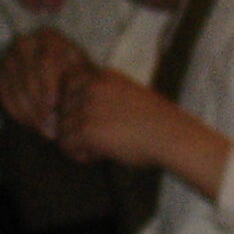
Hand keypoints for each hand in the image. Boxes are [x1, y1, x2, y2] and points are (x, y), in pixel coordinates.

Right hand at [0, 26, 91, 134]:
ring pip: (14, 88)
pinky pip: (4, 96)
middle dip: (39, 104)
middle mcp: (25, 44)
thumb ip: (80, 80)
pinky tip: (32, 126)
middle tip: (50, 124)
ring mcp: (9, 58)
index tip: (55, 106)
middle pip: (27, 77)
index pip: (44, 62)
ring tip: (45, 130)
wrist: (63, 82)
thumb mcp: (85, 75)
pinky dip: (18, 113)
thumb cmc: (80, 78)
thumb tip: (72, 92)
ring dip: (30, 113)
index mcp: (48, 38)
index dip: (48, 87)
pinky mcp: (0, 75)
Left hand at [57, 66, 230, 197]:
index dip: (72, 103)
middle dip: (72, 125)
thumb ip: (102, 96)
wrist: (172, 136)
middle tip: (92, 139)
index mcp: (103, 76)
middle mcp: (93, 86)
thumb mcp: (127, 95)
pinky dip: (79, 155)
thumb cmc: (157, 123)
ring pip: (62, 128)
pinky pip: (66, 145)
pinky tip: (97, 157)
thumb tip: (74, 112)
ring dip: (76, 142)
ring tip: (96, 150)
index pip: (67, 83)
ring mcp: (88, 107)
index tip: (88, 119)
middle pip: (61, 107)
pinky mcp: (88, 129)